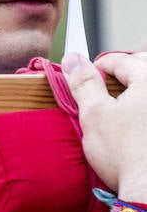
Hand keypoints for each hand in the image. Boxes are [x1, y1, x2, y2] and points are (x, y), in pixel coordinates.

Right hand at [64, 51, 146, 199]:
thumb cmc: (124, 153)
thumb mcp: (94, 114)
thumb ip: (83, 83)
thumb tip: (72, 58)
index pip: (121, 60)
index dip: (97, 67)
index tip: (85, 80)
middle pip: (144, 68)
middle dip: (124, 73)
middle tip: (104, 89)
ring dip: (137, 91)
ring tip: (121, 105)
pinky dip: (144, 110)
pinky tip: (136, 123)